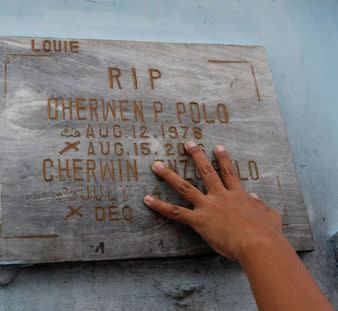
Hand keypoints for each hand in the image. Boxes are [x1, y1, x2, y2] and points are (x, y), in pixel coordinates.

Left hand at [144, 141, 282, 261]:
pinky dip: (160, 206)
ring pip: (185, 187)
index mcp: (238, 195)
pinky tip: (147, 199)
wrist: (259, 244)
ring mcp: (208, 207)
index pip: (228, 173)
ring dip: (169, 175)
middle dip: (196, 156)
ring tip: (157, 165)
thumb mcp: (270, 216)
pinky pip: (175, 212)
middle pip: (205, 172)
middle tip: (187, 143)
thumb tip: (255, 198)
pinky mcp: (199, 220)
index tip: (217, 147)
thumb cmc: (268, 234)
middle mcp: (221, 197)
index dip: (223, 159)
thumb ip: (262, 205)